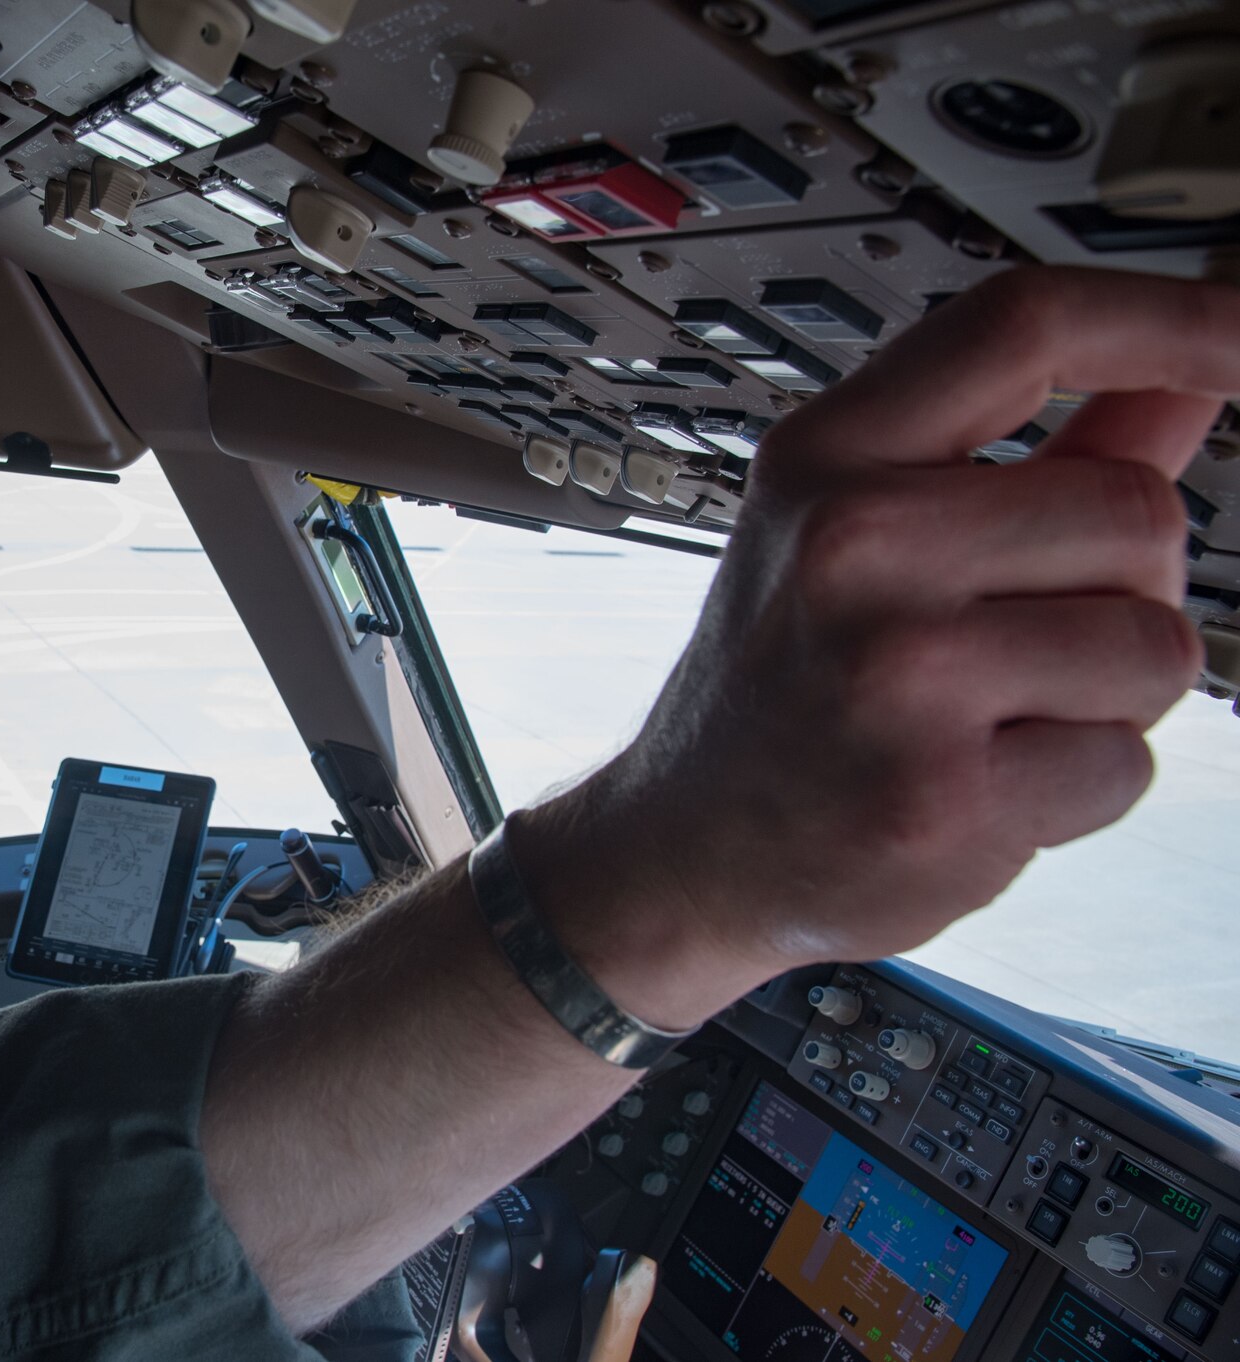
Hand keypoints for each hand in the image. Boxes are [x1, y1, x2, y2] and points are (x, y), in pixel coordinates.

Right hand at [539, 266, 1236, 1024]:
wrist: (690, 847)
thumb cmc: (786, 684)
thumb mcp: (867, 534)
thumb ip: (1043, 445)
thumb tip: (1193, 361)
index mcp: (827, 459)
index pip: (1025, 323)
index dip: (1175, 315)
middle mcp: (850, 546)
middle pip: (1136, 509)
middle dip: (1125, 585)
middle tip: (1020, 636)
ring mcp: (892, 670)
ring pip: (1154, 645)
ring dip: (1109, 696)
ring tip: (994, 715)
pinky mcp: (938, 793)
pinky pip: (1125, 763)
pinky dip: (1079, 787)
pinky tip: (981, 784)